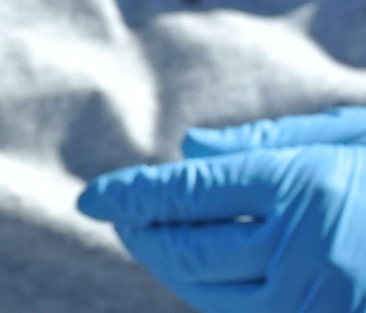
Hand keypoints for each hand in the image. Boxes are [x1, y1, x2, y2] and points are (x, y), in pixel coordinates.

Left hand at [78, 107, 365, 312]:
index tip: (89, 197)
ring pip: (205, 289)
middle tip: (114, 212)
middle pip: (183, 247)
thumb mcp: (351, 133)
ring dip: (166, 262)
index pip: (186, 192)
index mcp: (303, 186)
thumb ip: (266, 142)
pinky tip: (200, 267)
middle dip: (138, 230)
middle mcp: (301, 250)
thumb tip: (189, 145)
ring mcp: (313, 302)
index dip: (129, 195)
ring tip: (146, 236)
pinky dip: (209, 290)